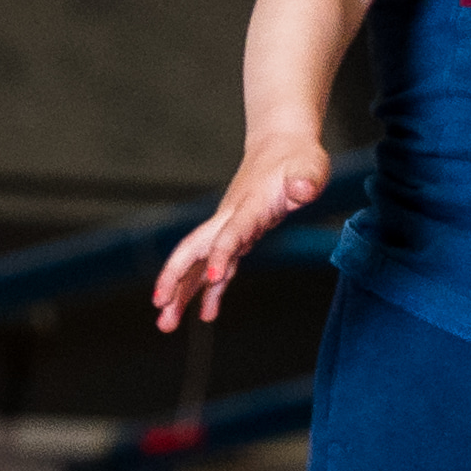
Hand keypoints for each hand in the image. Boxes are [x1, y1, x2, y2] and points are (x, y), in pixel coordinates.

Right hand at [153, 134, 337, 327]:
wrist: (282, 145)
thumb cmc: (298, 158)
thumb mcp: (311, 167)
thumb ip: (306, 179)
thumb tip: (304, 189)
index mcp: (248, 206)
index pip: (230, 233)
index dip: (220, 254)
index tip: (212, 278)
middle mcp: (230, 219)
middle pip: (194, 249)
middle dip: (175, 278)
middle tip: (160, 307)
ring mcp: (229, 228)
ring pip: (198, 263)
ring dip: (182, 293)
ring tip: (167, 324)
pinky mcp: (237, 236)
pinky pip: (218, 268)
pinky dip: (210, 292)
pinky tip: (206, 315)